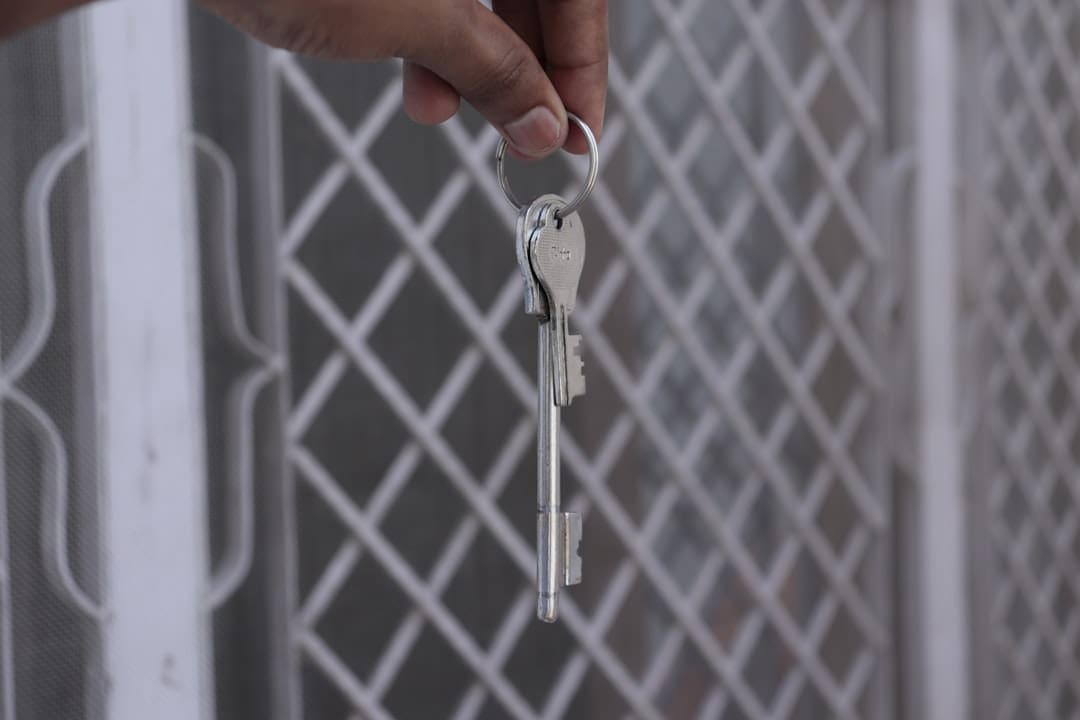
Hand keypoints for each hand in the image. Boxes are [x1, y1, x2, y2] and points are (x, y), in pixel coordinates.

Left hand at [202, 0, 607, 157]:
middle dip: (528, 69)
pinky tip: (419, 83)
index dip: (583, 61)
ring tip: (449, 111)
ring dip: (475, 62)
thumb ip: (491, 67)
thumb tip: (542, 119)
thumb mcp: (407, 16)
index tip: (578, 128)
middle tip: (527, 134)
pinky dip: (433, 40)